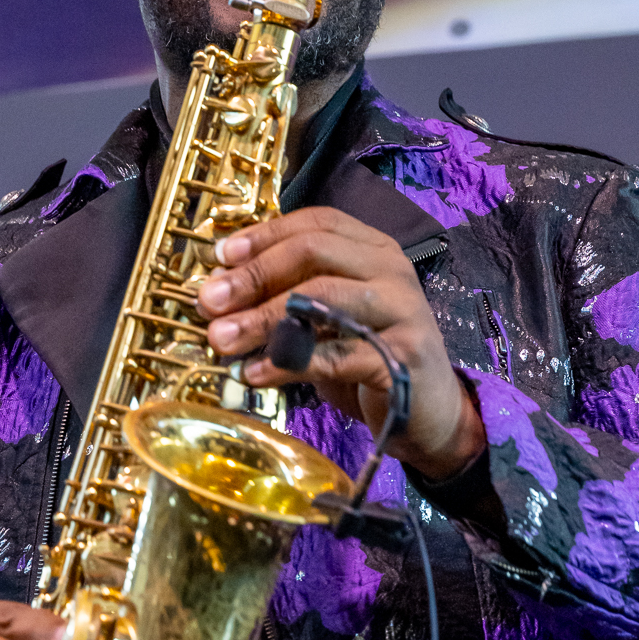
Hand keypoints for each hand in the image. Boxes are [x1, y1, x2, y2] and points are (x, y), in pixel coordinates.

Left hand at [196, 207, 483, 479]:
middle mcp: (391, 270)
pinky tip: (254, 374)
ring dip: (263, 319)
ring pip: (321, 299)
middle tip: (208, 302)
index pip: (315, 224)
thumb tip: (220, 294)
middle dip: (253, 276)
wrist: (430, 415)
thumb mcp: (330, 321)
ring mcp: (402, 311)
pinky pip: (333, 355)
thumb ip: (290, 298)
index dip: (263, 235)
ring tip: (221, 340)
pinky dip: (287, 363)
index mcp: (374, 250)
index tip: (219, 257)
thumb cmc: (370, 361)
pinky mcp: (402, 356)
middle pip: (313, 253)